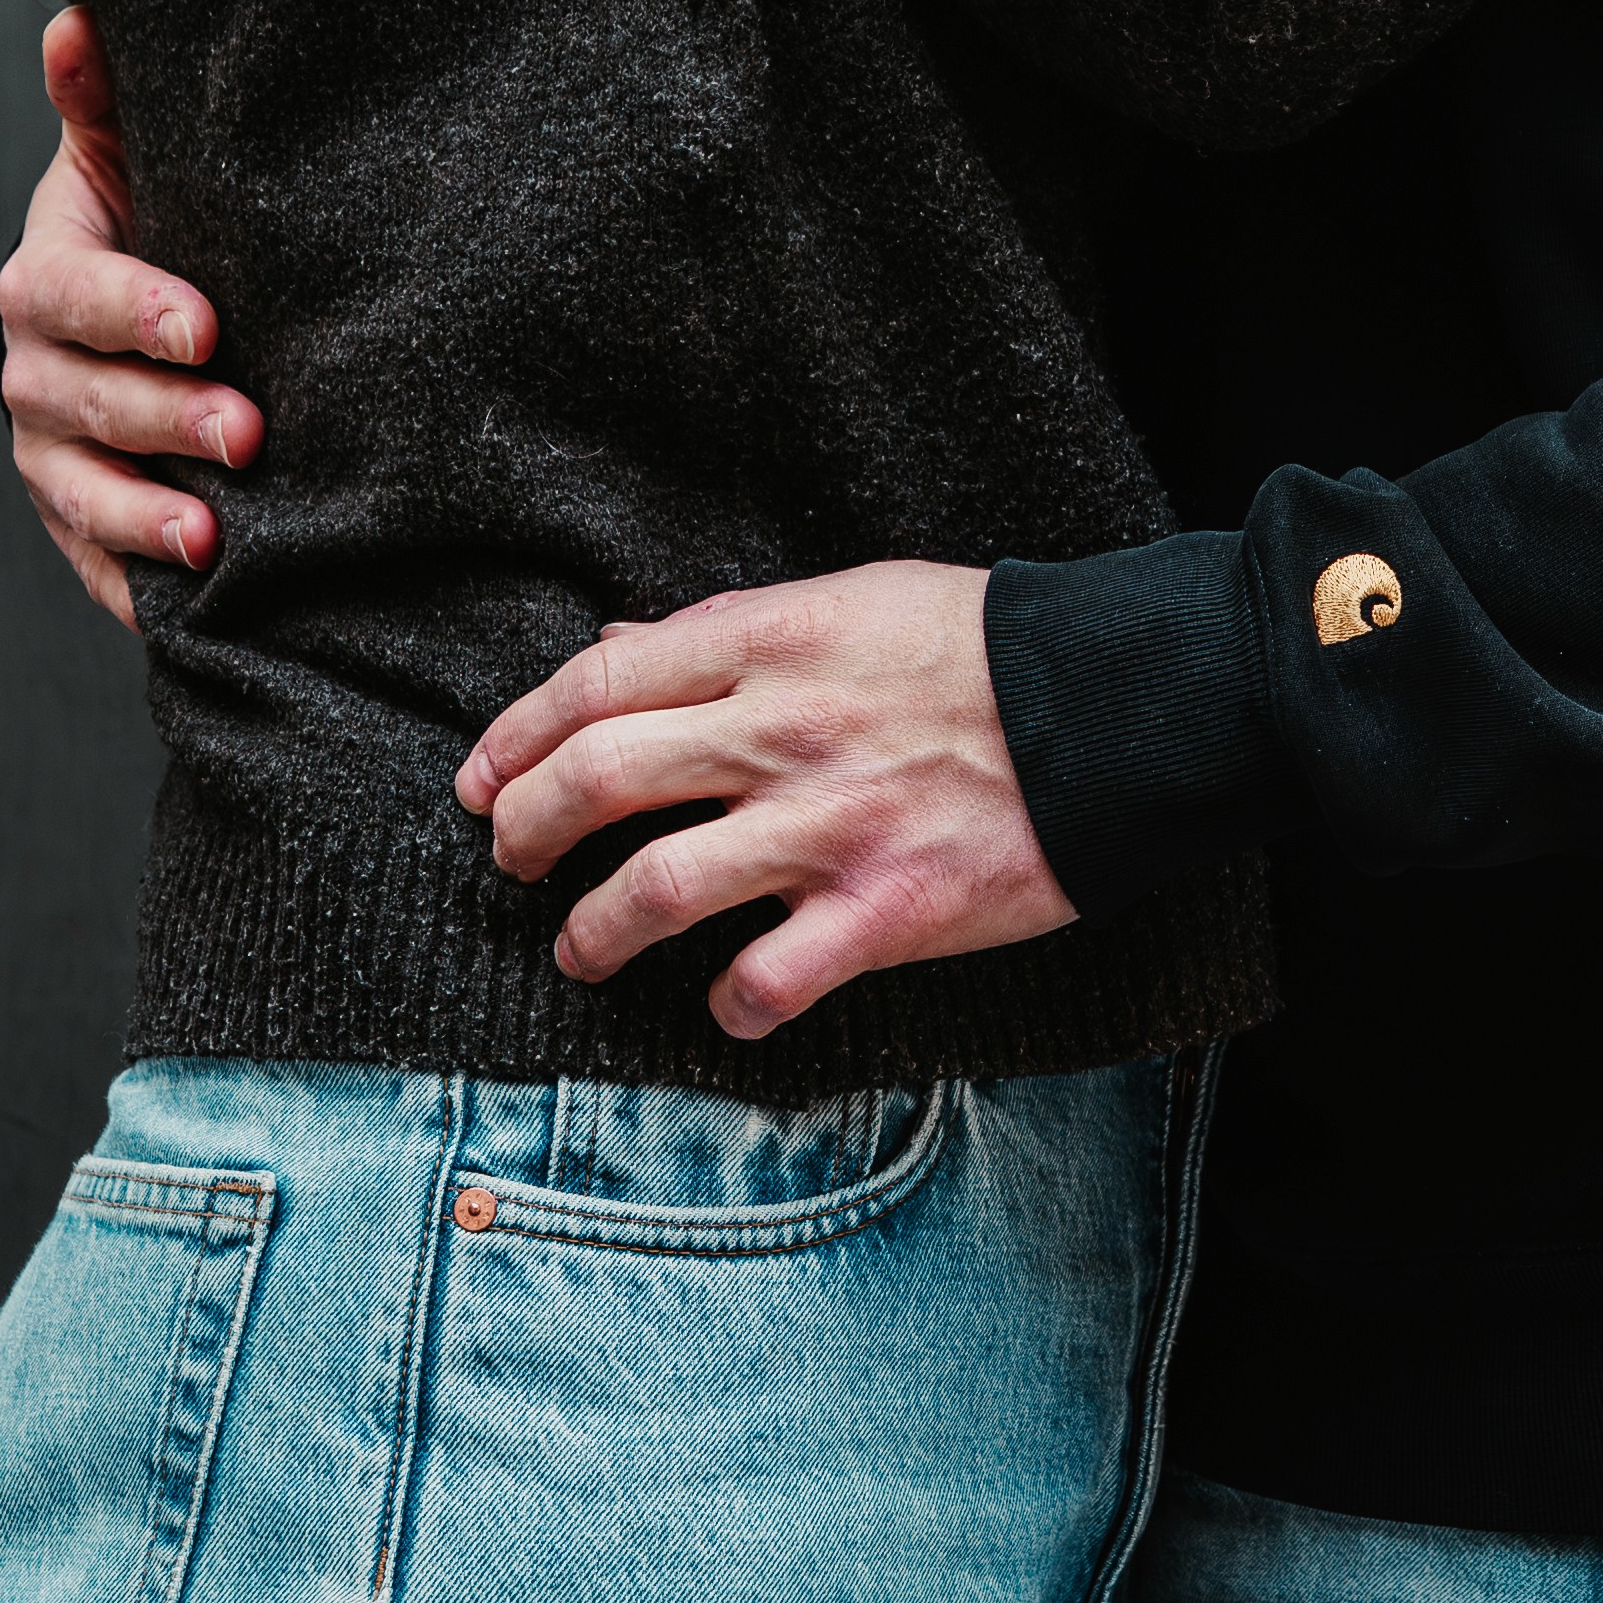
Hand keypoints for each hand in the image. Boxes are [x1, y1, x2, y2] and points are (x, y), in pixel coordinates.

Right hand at [0, 2, 261, 621]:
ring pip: (79, 494)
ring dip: (141, 515)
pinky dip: (136, 589)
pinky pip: (98, 567)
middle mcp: (35, 374)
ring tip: (211, 536)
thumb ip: (107, 100)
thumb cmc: (154, 220)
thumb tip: (79, 22)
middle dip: (159, 417)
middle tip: (248, 431)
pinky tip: (198, 613)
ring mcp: (54, 457)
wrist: (142, 316)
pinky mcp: (84, 528)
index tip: (209, 325)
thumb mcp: (133, 156)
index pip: (68, 294)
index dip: (130, 311)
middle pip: (77, 403)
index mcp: (47, 278)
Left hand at [460, 565, 1068, 1042]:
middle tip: (511, 863)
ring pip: (651, 891)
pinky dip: (730, 1003)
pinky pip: (767, 979)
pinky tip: (728, 1003)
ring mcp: (828, 827)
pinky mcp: (886, 912)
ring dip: (591, 934)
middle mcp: (779, 732)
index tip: (480, 783)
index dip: (513, 739)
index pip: (594, 687)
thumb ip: (723, 630)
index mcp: (766, 644)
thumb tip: (614, 650)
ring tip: (578, 951)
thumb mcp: (846, 599)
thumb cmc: (983, 646)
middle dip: (524, 833)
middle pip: (596, 783)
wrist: (1122, 703)